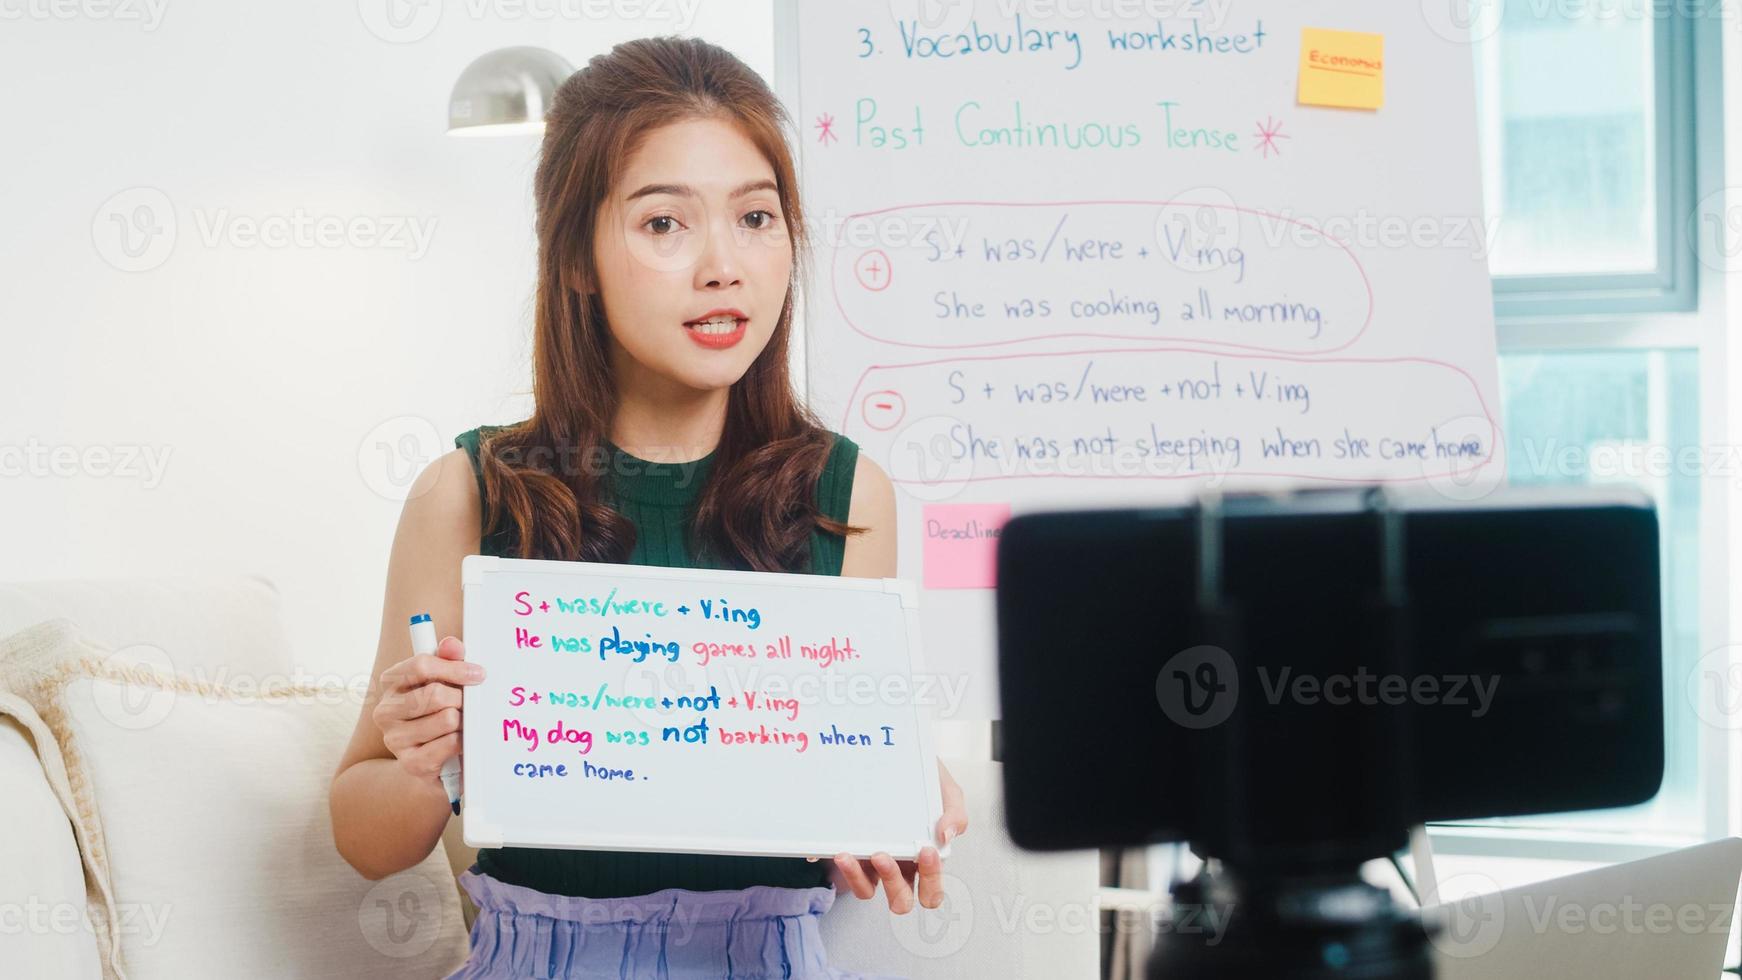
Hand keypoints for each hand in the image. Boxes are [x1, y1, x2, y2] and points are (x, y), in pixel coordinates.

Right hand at [373, 635, 483, 785]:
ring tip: (460, 725)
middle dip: (461, 699)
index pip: (421, 665)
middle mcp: (385, 710)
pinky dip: (461, 742)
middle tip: (467, 705)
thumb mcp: (445, 681)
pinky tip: (458, 742)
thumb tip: (451, 644)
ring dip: (463, 722)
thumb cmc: (438, 713)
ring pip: (447, 719)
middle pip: (435, 694)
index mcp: (391, 683)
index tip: (478, 674)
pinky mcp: (411, 763)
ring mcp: (395, 738)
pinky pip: (450, 743)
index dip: (455, 668)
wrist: (431, 761)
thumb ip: (448, 659)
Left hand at [817, 761, 968, 912]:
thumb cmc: (925, 778)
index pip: (931, 890)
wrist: (898, 754)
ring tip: (850, 854)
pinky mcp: (852, 848)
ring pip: (866, 890)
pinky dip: (838, 865)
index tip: (925, 850)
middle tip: (883, 855)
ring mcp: (873, 860)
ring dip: (858, 878)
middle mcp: (900, 866)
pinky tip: (836, 850)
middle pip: (899, 900)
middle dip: (892, 885)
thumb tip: (945, 836)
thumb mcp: (947, 791)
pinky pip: (843, 867)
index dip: (930, 880)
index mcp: (925, 859)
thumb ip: (956, 814)